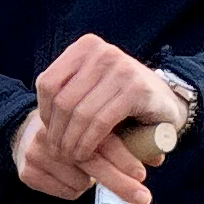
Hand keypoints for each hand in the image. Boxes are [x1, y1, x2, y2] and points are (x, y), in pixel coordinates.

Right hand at [12, 107, 161, 203]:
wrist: (32, 124)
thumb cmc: (82, 122)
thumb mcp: (107, 117)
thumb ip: (132, 132)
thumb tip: (157, 155)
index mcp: (71, 104)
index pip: (99, 133)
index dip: (123, 157)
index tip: (141, 175)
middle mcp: (50, 124)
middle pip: (90, 160)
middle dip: (119, 183)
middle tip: (142, 198)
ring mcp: (34, 144)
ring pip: (80, 180)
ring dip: (93, 181)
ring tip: (91, 168)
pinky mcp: (26, 165)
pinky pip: (65, 189)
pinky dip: (77, 187)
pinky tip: (74, 173)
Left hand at [34, 34, 179, 167]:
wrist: (165, 100)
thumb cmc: (120, 99)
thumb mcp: (91, 87)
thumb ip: (67, 95)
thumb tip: (37, 126)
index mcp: (87, 47)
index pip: (48, 82)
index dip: (44, 113)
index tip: (49, 132)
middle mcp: (103, 52)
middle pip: (63, 100)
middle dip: (57, 132)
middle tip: (59, 153)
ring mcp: (121, 68)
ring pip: (80, 113)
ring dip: (72, 141)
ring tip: (71, 156)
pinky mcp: (135, 90)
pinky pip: (100, 121)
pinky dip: (89, 142)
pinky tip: (86, 154)